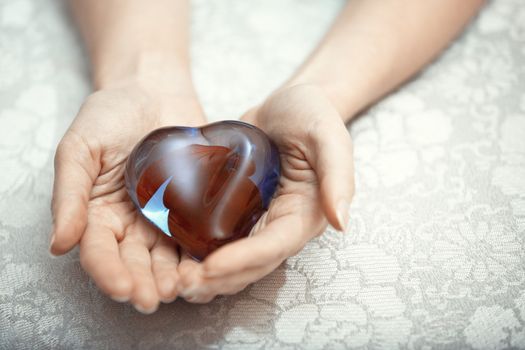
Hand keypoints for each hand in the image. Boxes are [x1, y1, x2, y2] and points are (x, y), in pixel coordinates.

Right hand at [50, 81, 205, 312]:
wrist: (152, 88)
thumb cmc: (110, 114)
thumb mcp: (79, 149)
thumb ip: (69, 196)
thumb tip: (59, 245)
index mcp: (99, 214)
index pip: (100, 252)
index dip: (109, 273)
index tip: (122, 289)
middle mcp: (132, 222)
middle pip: (136, 261)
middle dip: (145, 282)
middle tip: (155, 299)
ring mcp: (165, 216)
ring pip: (168, 255)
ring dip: (174, 275)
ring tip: (183, 288)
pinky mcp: (193, 206)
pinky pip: (198, 232)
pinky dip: (202, 251)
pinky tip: (210, 264)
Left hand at [175, 84, 354, 302]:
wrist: (288, 106)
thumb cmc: (312, 114)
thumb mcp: (329, 136)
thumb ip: (338, 174)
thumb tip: (341, 221)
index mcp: (305, 214)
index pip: (274, 247)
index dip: (243, 261)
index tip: (210, 267)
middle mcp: (282, 225)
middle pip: (251, 265)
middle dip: (219, 278)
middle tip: (182, 285)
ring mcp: (260, 221)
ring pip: (235, 261)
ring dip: (208, 277)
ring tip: (176, 283)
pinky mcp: (240, 213)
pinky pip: (222, 241)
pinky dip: (201, 256)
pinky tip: (177, 262)